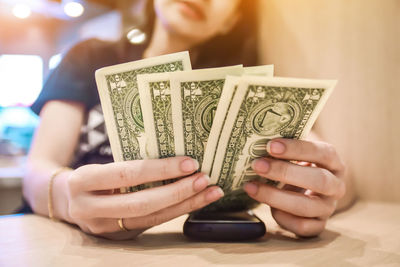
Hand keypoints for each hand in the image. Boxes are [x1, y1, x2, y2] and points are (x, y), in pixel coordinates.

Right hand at [66, 156, 223, 239]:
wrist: (65, 202)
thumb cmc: (90, 177)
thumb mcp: (99, 165)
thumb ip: (129, 164)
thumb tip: (177, 156)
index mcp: (83, 181)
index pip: (127, 174)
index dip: (160, 169)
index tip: (189, 163)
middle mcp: (90, 208)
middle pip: (142, 203)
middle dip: (178, 192)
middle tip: (204, 179)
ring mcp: (104, 227)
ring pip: (151, 218)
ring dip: (185, 205)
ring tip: (210, 192)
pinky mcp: (119, 236)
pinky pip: (153, 224)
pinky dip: (177, 212)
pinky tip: (195, 202)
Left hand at [243, 138, 345, 236]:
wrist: (304, 187)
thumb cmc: (296, 164)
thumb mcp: (295, 151)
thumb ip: (284, 146)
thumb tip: (258, 139)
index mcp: (334, 162)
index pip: (323, 153)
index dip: (297, 149)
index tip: (271, 145)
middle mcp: (336, 186)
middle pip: (318, 180)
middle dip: (285, 172)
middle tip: (257, 165)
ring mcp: (328, 208)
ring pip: (306, 206)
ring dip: (275, 196)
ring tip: (251, 186)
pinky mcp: (318, 225)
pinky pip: (302, 227)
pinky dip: (282, 217)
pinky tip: (266, 206)